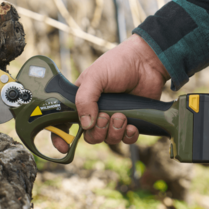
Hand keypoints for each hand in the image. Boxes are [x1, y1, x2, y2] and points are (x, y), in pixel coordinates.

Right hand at [52, 34, 169, 152]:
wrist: (147, 61)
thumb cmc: (117, 64)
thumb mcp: (95, 77)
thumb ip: (85, 100)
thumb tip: (86, 125)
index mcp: (81, 100)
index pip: (64, 122)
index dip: (61, 137)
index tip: (64, 147)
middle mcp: (95, 111)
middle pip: (89, 136)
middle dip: (98, 131)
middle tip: (106, 116)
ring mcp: (113, 117)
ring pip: (108, 139)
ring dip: (114, 132)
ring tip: (122, 116)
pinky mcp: (131, 121)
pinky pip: (126, 140)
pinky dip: (128, 136)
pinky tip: (132, 125)